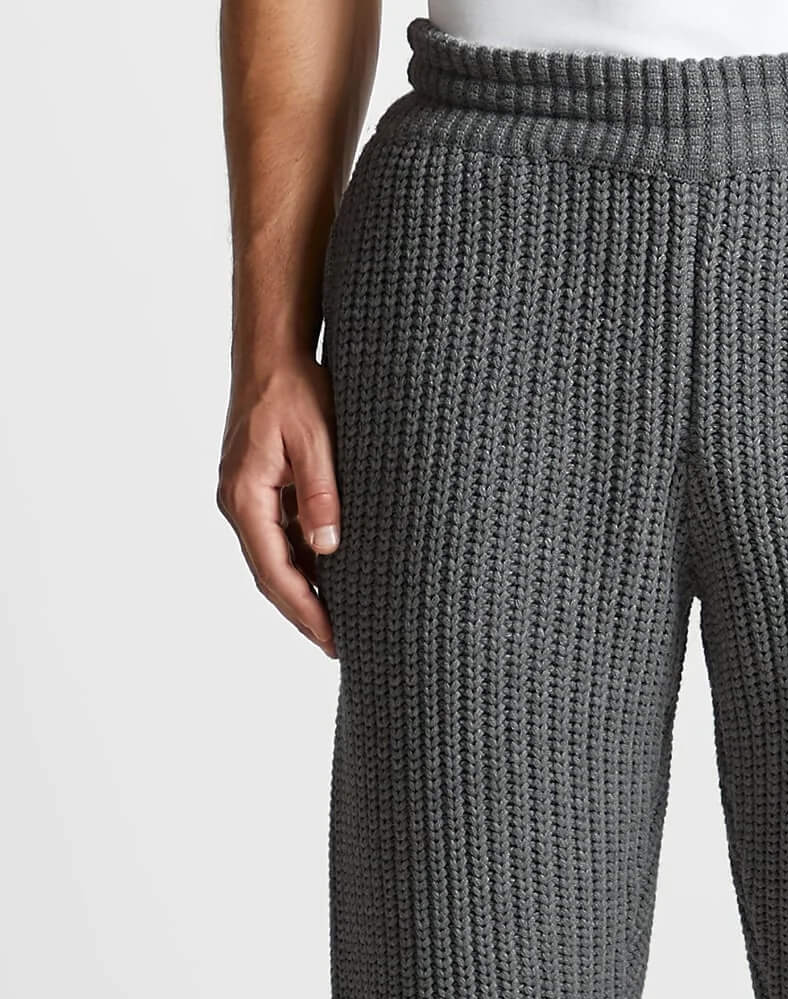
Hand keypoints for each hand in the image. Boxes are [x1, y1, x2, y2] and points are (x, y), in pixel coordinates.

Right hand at [217, 355, 340, 655]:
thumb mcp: (316, 439)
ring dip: (302, 593)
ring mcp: (247, 498)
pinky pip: (279, 539)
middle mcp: (238, 502)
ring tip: (337, 625)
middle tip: (337, 647)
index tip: (331, 638)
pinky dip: (302, 565)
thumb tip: (326, 549)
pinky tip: (329, 581)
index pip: (275, 570)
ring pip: (274, 560)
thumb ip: (320, 494)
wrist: (272, 352)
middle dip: (302, 613)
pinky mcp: (260, 491)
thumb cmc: (294, 388)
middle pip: (270, 575)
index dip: (305, 609)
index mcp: (245, 496)